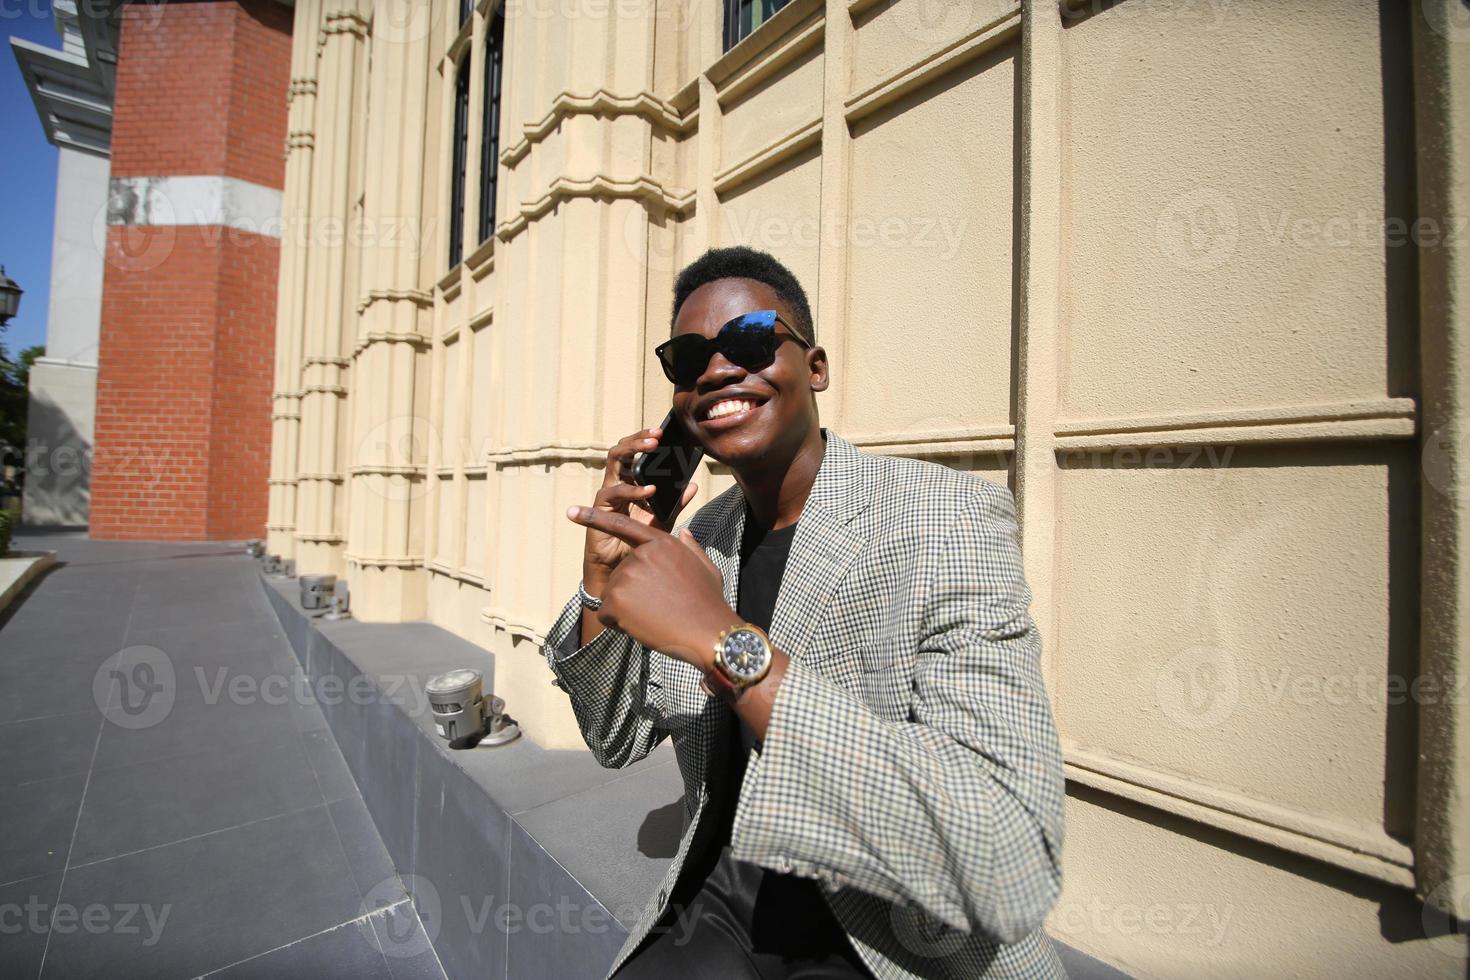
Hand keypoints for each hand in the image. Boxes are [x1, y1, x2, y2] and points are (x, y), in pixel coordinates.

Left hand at [566, 506, 738, 665]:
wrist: (705, 632)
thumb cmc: (708, 603)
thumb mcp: (705, 568)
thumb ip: (690, 547)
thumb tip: (682, 533)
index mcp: (661, 543)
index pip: (622, 526)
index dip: (593, 518)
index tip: (571, 512)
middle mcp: (641, 554)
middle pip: (622, 573)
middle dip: (634, 591)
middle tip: (660, 606)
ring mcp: (627, 575)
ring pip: (614, 594)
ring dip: (628, 608)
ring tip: (655, 616)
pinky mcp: (617, 597)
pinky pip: (606, 612)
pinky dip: (619, 623)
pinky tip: (642, 625)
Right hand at [582, 426, 698, 587]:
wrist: (622, 569)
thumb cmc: (638, 543)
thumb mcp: (662, 520)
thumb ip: (674, 502)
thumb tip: (692, 485)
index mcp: (630, 482)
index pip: (635, 453)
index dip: (645, 439)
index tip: (664, 431)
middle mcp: (617, 483)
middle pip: (622, 450)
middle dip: (638, 438)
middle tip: (657, 434)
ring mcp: (607, 493)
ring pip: (614, 460)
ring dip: (632, 450)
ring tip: (652, 446)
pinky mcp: (600, 508)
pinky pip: (614, 492)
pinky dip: (633, 489)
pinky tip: (649, 489)